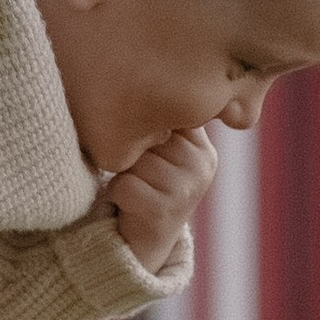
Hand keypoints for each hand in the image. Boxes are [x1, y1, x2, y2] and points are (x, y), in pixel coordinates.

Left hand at [106, 127, 216, 272]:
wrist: (143, 241)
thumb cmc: (145, 185)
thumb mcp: (161, 151)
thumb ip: (161, 123)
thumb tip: (142, 77)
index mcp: (202, 146)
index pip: (169, 113)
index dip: (145, 123)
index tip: (143, 140)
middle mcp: (202, 165)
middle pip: (149, 135)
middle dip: (134, 152)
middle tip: (138, 173)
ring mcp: (186, 190)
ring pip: (135, 159)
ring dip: (124, 173)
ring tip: (136, 187)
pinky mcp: (163, 211)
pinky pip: (123, 184)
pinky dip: (117, 193)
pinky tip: (130, 203)